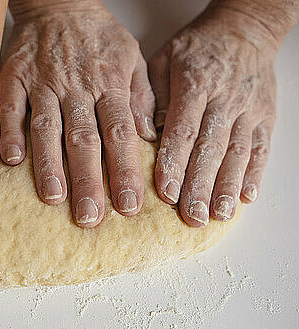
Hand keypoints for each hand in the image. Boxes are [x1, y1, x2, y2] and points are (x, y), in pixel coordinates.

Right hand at [0, 3, 155, 227]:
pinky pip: (12, 108)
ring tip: (53, 198)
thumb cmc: (98, 35)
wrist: (59, 2)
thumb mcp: (132, 57)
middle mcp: (77, 87)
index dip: (125, 171)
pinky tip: (11, 161)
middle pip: (84, 139)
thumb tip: (149, 137)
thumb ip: (141, 97)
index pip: (120, 134)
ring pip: (47, 129)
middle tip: (90, 217)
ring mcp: (43, 83)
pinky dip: (11, 133)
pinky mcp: (15, 78)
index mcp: (109, 84)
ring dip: (49, 165)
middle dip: (88, 181)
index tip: (129, 205)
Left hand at [149, 7, 277, 226]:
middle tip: (191, 216)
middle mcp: (225, 99)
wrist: (244, 30)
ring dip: (227, 187)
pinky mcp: (266, 116)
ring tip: (217, 215)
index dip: (175, 163)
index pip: (184, 130)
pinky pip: (261, 148)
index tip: (166, 193)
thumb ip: (151, 95)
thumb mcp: (162, 59)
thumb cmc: (196, 48)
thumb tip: (145, 133)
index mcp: (196, 84)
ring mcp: (249, 109)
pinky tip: (246, 197)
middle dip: (200, 186)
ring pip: (238, 153)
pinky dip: (254, 174)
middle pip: (211, 148)